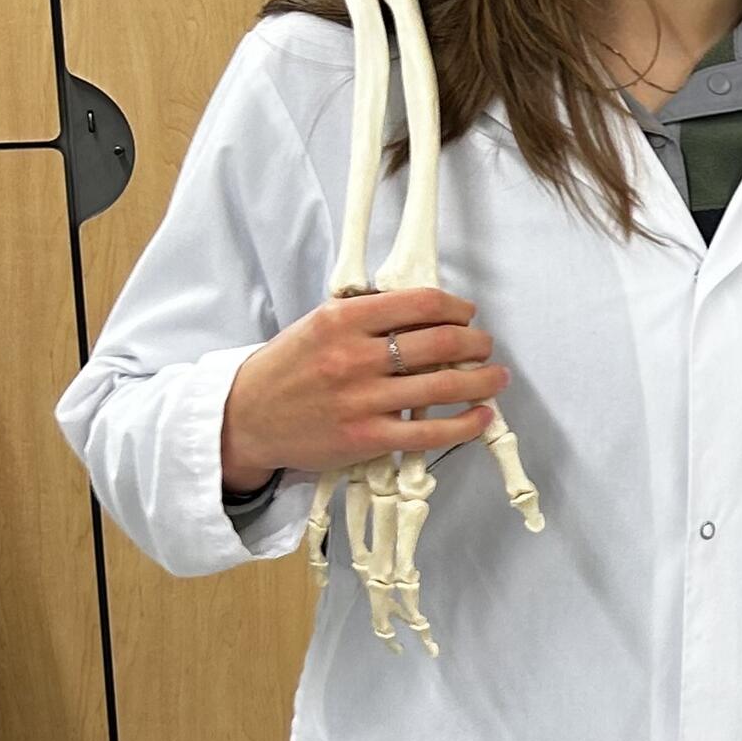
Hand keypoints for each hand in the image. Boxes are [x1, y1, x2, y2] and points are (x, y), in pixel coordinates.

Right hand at [220, 289, 508, 491]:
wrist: (246, 418)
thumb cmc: (287, 369)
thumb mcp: (319, 324)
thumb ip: (367, 316)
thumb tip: (424, 312)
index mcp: (343, 319)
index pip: (420, 303)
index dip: (456, 307)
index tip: (467, 314)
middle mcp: (355, 356)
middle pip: (441, 341)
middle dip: (476, 342)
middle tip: (484, 345)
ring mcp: (363, 399)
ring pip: (444, 385)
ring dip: (483, 380)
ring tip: (495, 377)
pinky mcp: (368, 437)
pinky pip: (431, 431)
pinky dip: (466, 423)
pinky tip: (482, 416)